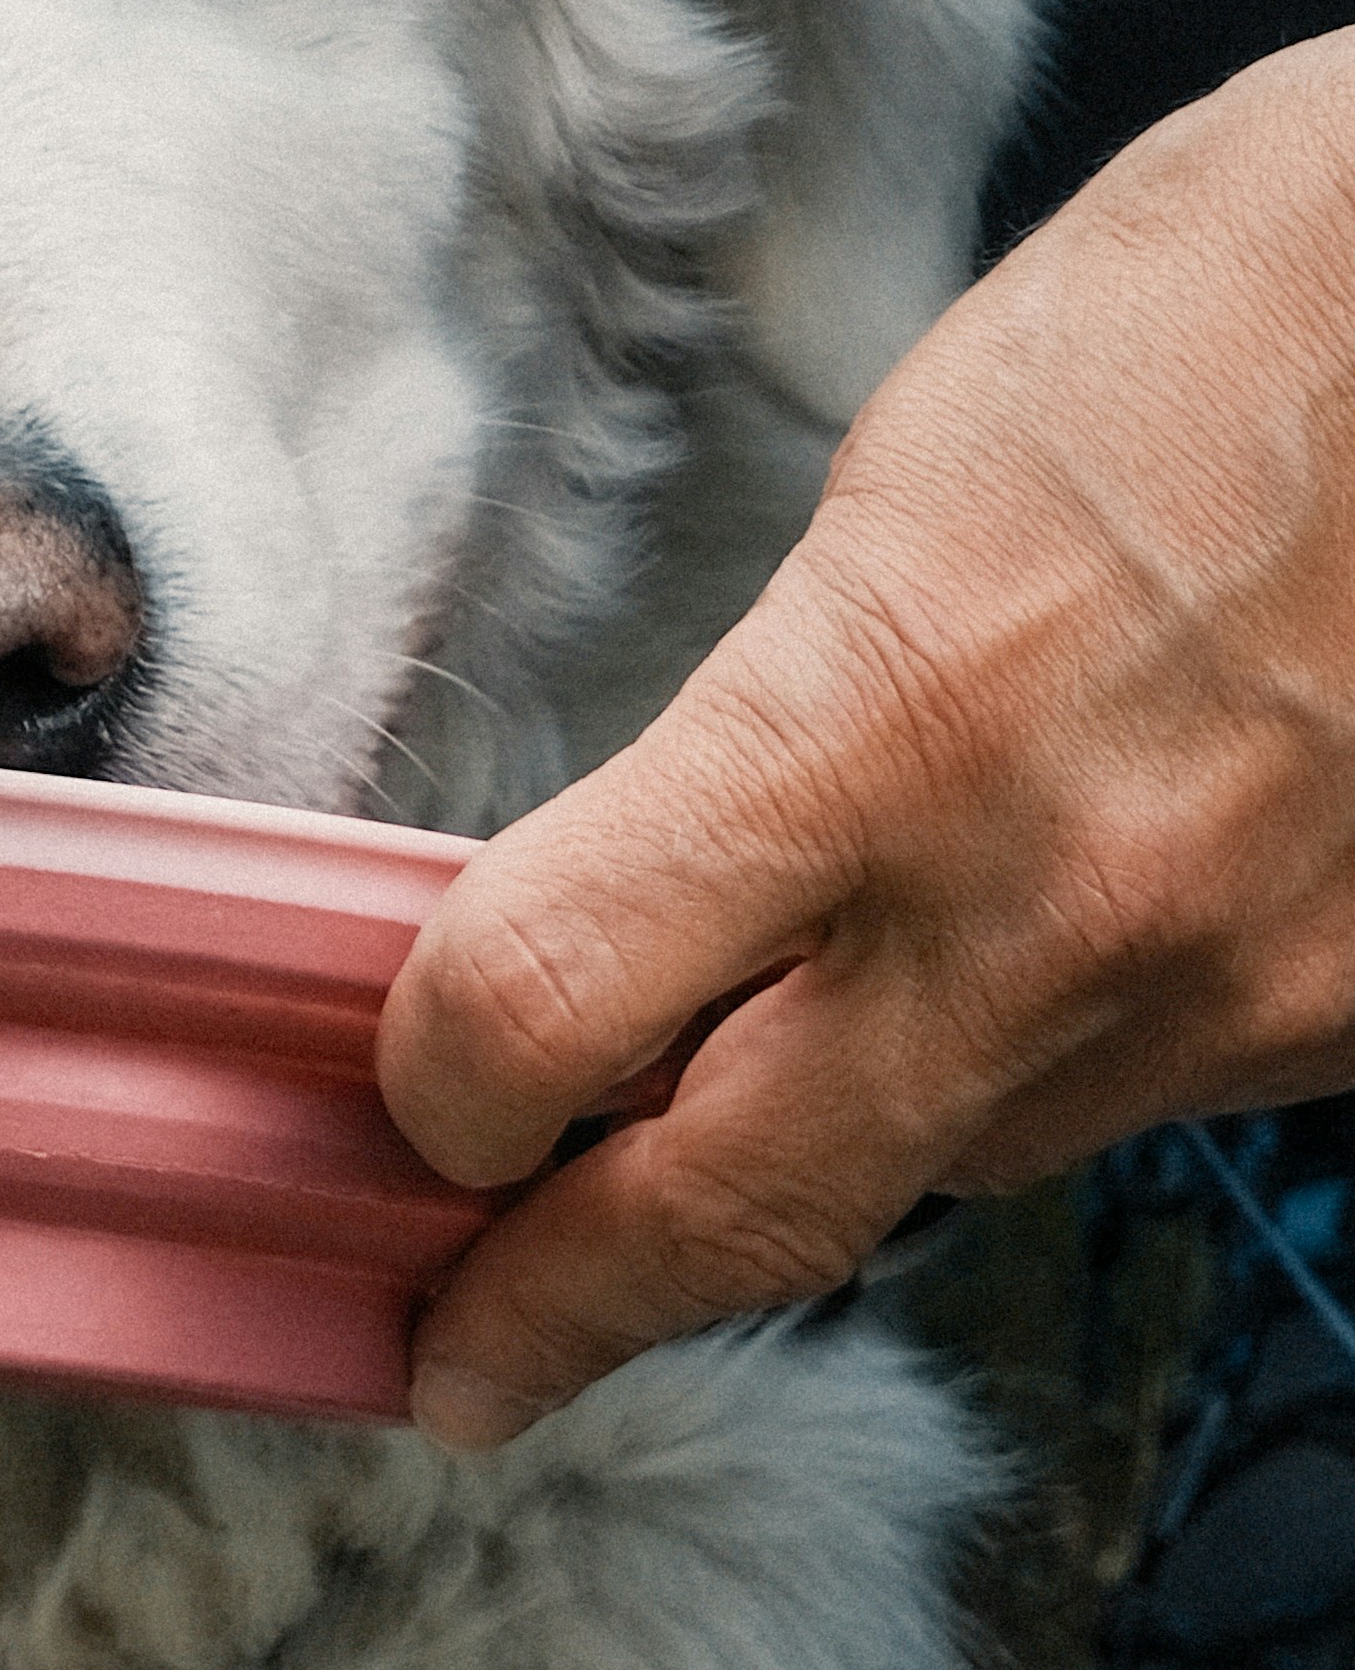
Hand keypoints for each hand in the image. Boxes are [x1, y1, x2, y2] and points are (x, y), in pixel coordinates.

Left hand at [383, 28, 1354, 1445]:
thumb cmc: (1247, 304)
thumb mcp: (919, 470)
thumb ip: (774, 714)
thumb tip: (645, 882)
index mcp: (891, 719)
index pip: (542, 1014)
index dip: (435, 1085)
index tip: (409, 1098)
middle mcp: (1053, 908)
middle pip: (725, 1213)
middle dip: (556, 1310)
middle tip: (452, 1365)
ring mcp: (1225, 994)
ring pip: (936, 1161)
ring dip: (811, 1147)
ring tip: (712, 1119)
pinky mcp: (1343, 1022)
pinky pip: (1124, 1091)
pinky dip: (1029, 1055)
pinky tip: (1026, 940)